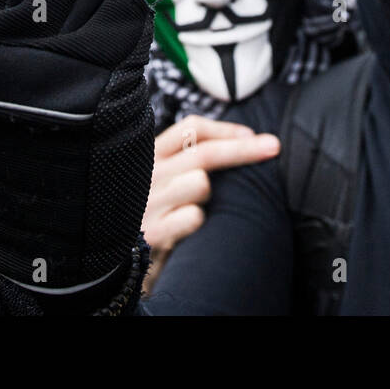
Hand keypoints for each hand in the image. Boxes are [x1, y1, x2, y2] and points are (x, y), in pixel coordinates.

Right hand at [141, 116, 279, 290]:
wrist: (117, 259)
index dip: (226, 130)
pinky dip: (198, 222)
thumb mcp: (161, 179)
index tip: (252, 136)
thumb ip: (185, 158)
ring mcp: (146, 202)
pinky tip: (188, 232)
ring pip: (200, 182)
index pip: (190, 128)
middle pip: (204, 152)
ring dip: (207, 196)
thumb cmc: (148, 214)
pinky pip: (193, 216)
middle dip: (244, 149)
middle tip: (273, 147)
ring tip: (194, 210)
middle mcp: (147, 174)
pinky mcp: (151, 233)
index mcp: (150, 155)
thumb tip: (239, 140)